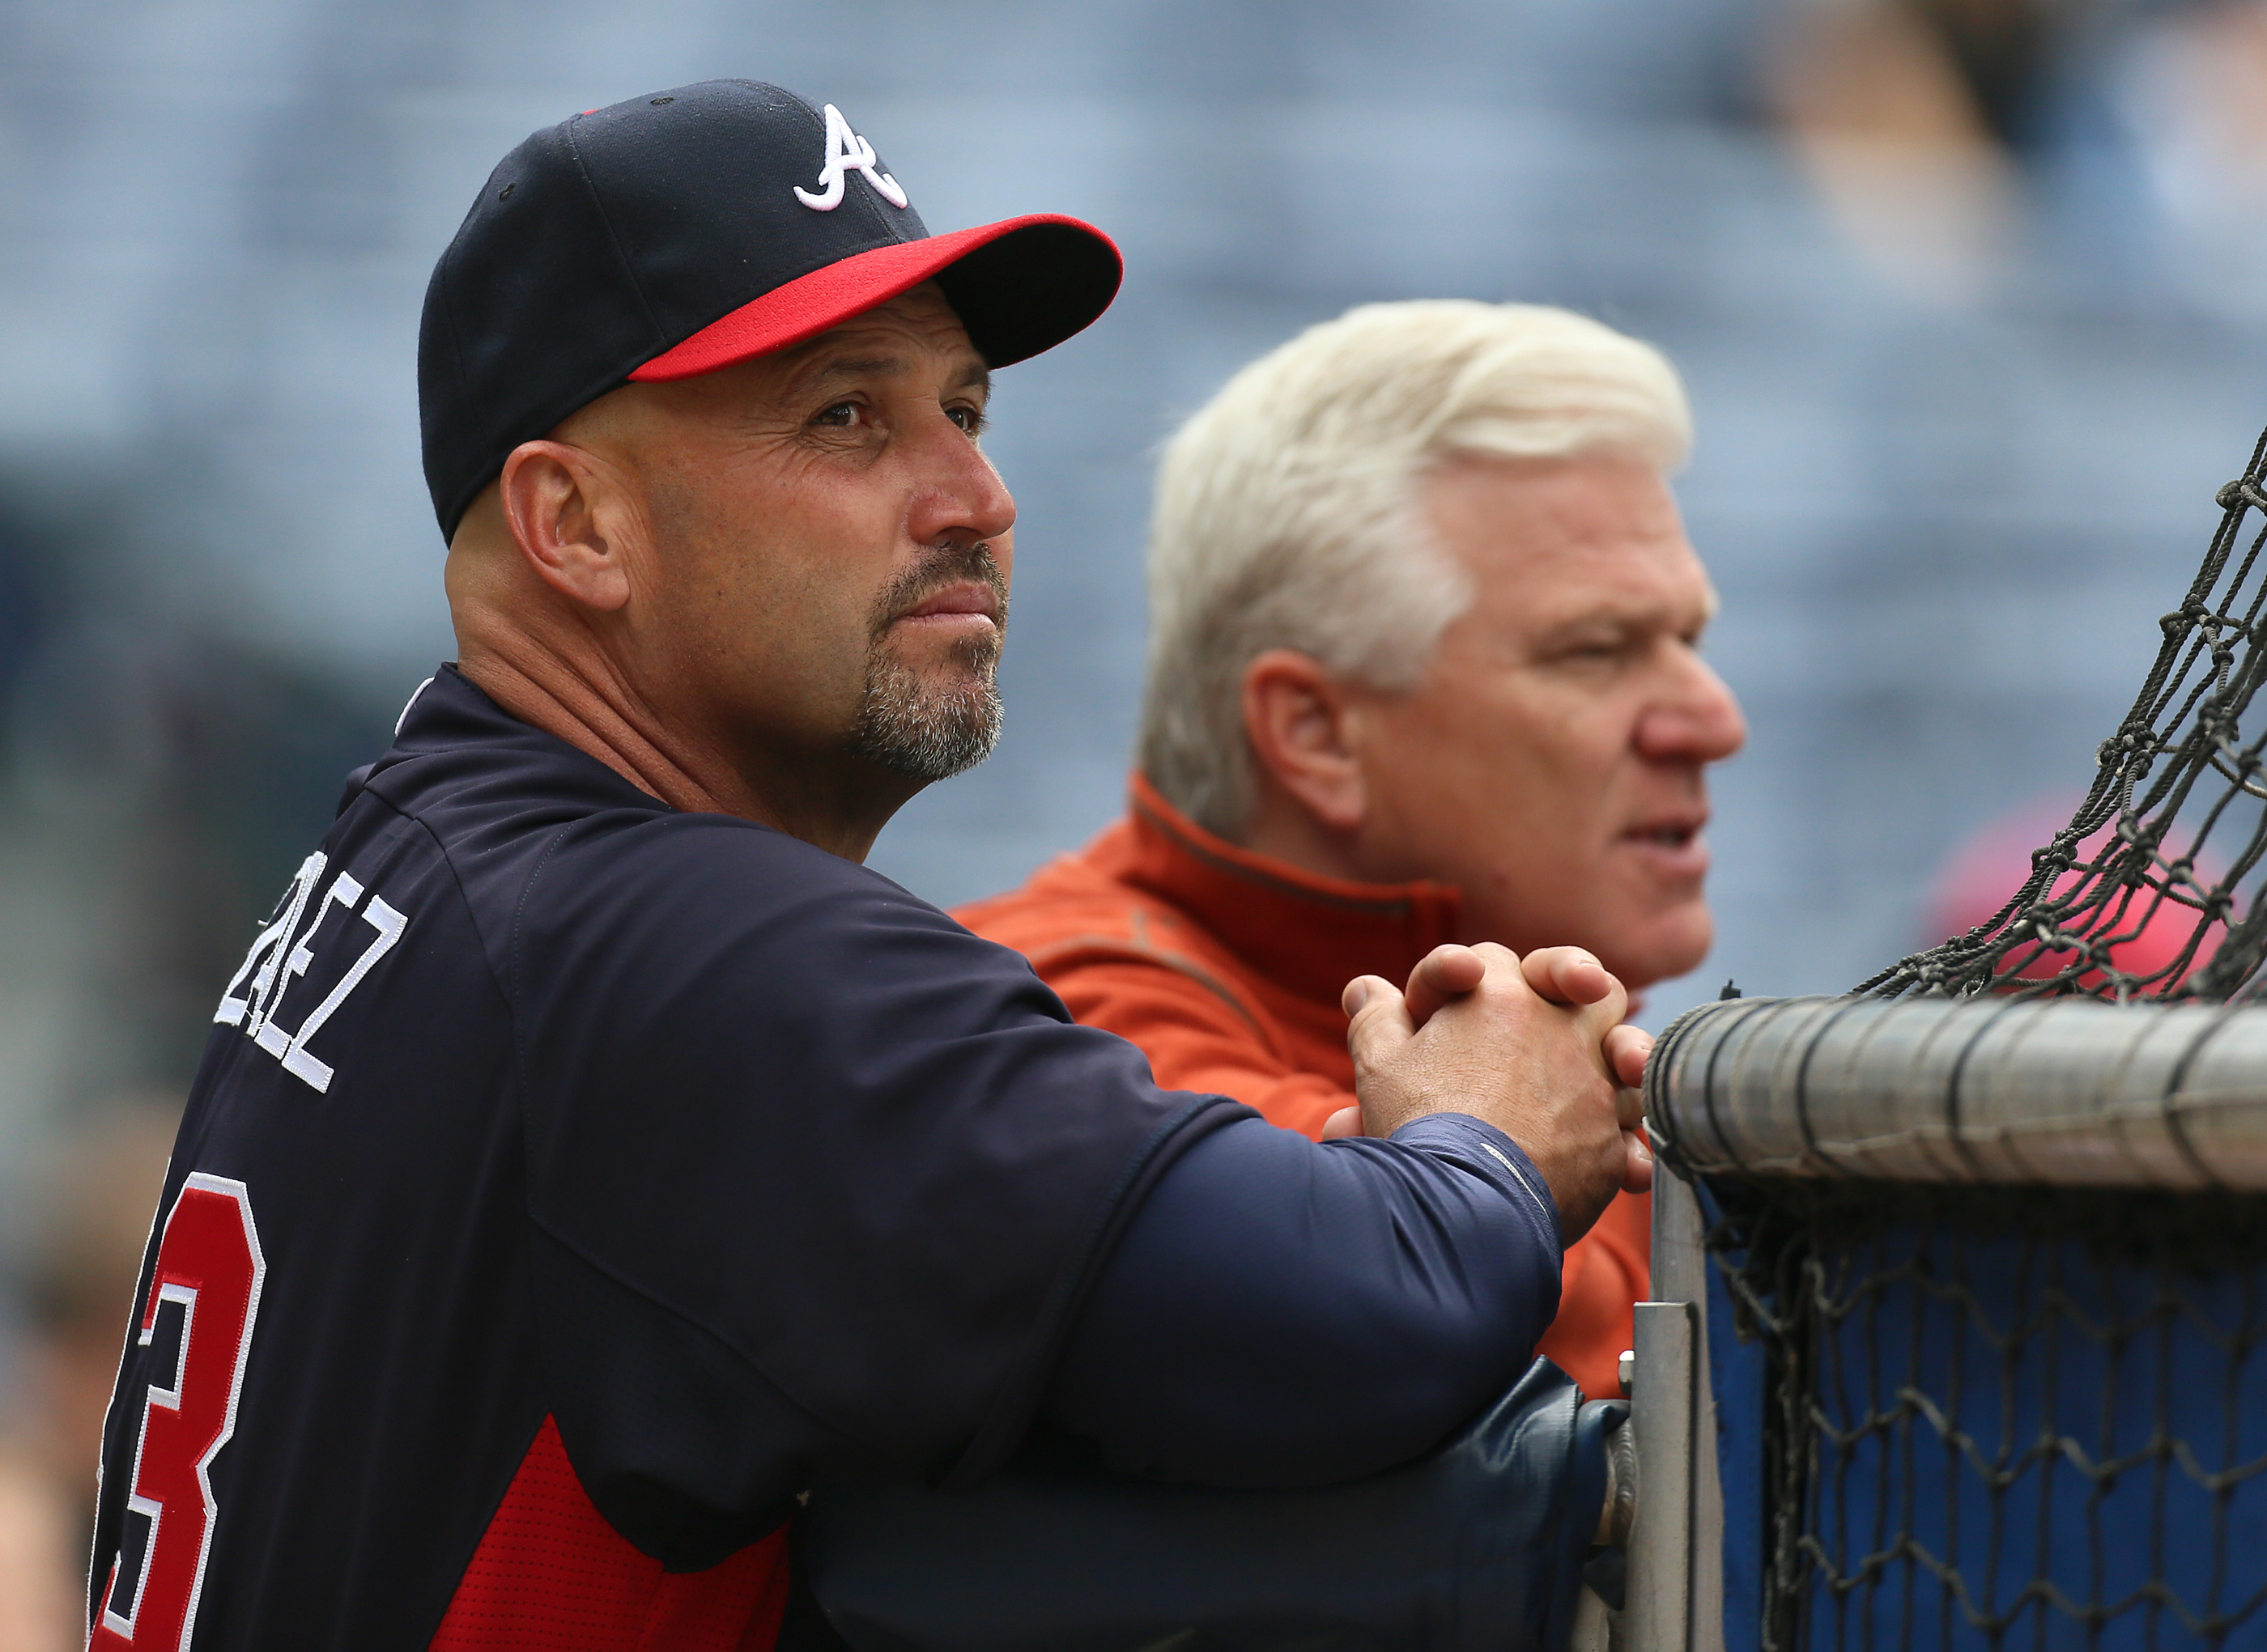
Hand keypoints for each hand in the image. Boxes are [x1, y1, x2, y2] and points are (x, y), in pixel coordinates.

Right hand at [1329, 943, 1648, 1240]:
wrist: (1463, 1203)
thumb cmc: (1420, 1127)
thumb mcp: (1379, 1065)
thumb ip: (1377, 1018)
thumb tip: (1365, 989)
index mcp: (1498, 997)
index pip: (1494, 961)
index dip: (1471, 976)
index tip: (1457, 993)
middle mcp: (1558, 1029)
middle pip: (1590, 985)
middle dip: (1578, 993)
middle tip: (1559, 1015)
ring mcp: (1592, 1084)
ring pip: (1629, 1050)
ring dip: (1615, 1065)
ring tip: (1597, 1083)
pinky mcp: (1611, 1141)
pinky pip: (1634, 1128)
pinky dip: (1626, 1141)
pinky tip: (1617, 1158)